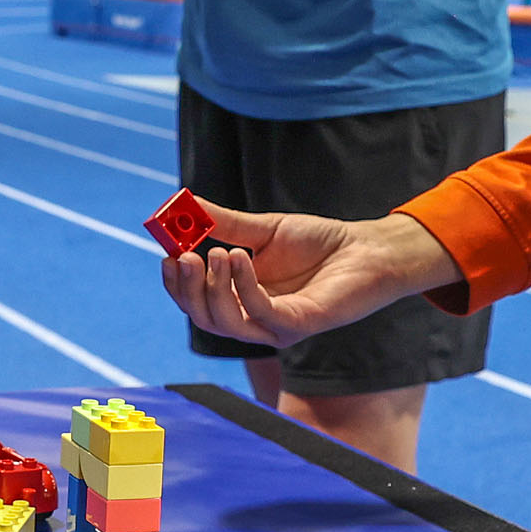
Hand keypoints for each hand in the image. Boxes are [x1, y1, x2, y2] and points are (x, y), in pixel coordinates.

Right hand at [160, 203, 459, 347]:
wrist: (365, 249)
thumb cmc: (319, 243)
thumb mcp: (263, 229)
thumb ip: (224, 223)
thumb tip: (184, 204)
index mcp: (241, 299)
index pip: (197, 301)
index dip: (177, 282)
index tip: (165, 253)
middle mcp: (254, 320)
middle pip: (204, 317)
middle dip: (188, 289)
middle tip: (182, 256)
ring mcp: (275, 327)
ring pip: (227, 322)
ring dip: (215, 287)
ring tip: (218, 250)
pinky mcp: (298, 326)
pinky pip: (260, 313)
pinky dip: (244, 286)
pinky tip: (240, 256)